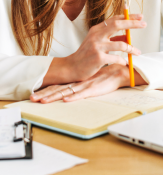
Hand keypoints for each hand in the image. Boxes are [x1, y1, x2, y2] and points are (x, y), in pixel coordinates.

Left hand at [31, 65, 146, 103]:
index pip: (59, 85)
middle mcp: (79, 83)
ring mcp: (85, 86)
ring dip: (53, 97)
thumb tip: (73, 89)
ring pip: (66, 92)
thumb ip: (82, 83)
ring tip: (41, 101)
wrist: (118, 72)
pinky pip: (82, 94)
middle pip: (59, 89)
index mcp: (77, 81)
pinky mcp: (94, 89)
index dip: (47, 89)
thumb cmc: (105, 76)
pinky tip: (66, 100)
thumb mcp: (91, 80)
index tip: (35, 93)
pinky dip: (74, 97)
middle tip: (32, 98)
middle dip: (44, 94)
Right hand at [42, 14, 146, 86]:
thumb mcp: (97, 43)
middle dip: (133, 24)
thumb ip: (111, 38)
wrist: (71, 67)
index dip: (128, 17)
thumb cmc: (86, 55)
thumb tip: (128, 36)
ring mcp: (97, 47)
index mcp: (96, 30)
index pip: (115, 19)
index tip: (140, 17)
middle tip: (144, 24)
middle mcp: (96, 35)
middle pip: (118, 25)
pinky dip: (123, 60)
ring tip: (138, 52)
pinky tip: (125, 63)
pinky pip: (116, 58)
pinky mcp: (98, 58)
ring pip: (121, 44)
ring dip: (132, 48)